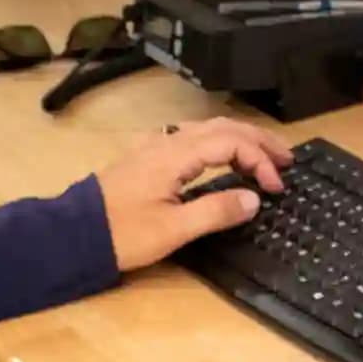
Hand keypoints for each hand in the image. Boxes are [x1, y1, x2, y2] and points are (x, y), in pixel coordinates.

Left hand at [97, 119, 293, 270]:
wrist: (74, 233)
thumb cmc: (123, 234)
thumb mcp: (173, 230)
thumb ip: (216, 211)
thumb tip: (254, 199)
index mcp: (176, 156)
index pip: (231, 143)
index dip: (260, 160)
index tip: (276, 187)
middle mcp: (167, 143)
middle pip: (223, 127)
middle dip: (258, 139)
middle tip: (287, 158)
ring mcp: (155, 147)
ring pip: (207, 128)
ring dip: (239, 137)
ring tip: (263, 154)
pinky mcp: (147, 158)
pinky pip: (191, 137)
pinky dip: (217, 141)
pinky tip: (220, 154)